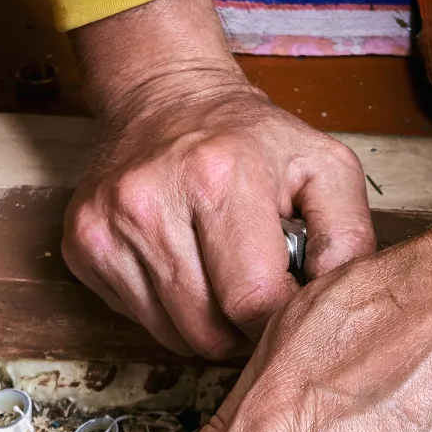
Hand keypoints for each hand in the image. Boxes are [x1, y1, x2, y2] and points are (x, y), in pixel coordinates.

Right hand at [64, 0, 374, 357]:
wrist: (165, 96)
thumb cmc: (250, 139)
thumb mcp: (324, 167)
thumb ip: (349, 239)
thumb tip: (339, 307)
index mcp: (220, 178)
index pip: (254, 302)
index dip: (280, 322)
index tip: (289, 305)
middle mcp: (151, 202)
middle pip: (208, 331)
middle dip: (243, 332)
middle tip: (257, 298)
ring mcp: (107, 226)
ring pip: (171, 335)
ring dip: (206, 326)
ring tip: (222, 281)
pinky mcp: (82, 245)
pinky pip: (138, 319)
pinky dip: (168, 312)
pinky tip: (183, 268)